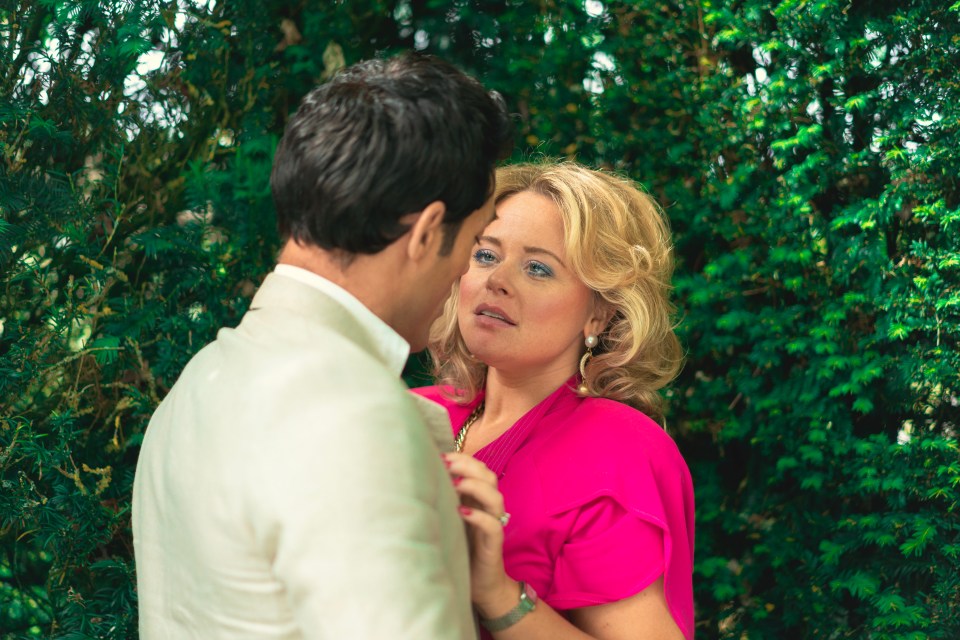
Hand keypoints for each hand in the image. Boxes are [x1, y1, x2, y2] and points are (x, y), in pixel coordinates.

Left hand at [443, 452, 517, 614]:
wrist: (480, 585)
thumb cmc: (460, 549)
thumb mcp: (449, 519)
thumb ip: (443, 500)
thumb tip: (418, 478)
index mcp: (479, 499)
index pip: (479, 469)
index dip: (463, 458)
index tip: (441, 454)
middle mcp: (489, 508)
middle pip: (489, 477)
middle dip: (469, 466)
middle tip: (447, 464)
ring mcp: (493, 525)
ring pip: (495, 497)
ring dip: (476, 486)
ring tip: (456, 483)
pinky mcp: (494, 545)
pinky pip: (494, 526)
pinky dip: (479, 516)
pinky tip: (462, 511)